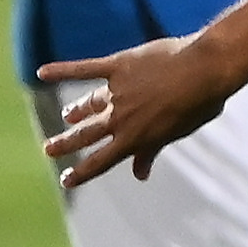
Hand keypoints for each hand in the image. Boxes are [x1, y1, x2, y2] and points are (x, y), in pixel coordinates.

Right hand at [35, 35, 238, 188]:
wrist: (205, 70)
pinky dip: (62, 70)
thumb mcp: (177, 133)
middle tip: (49, 149)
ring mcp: (117, 92)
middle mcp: (121, 118)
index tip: (66, 180)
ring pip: (88, 104)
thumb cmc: (199, 103)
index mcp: (136, 138)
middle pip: (87, 134)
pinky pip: (84, 69)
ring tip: (65, 116)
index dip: (82, 172)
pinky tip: (42, 72)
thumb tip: (140, 175)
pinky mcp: (117, 66)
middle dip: (67, 143)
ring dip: (75, 111)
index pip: (102, 161)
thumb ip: (152, 150)